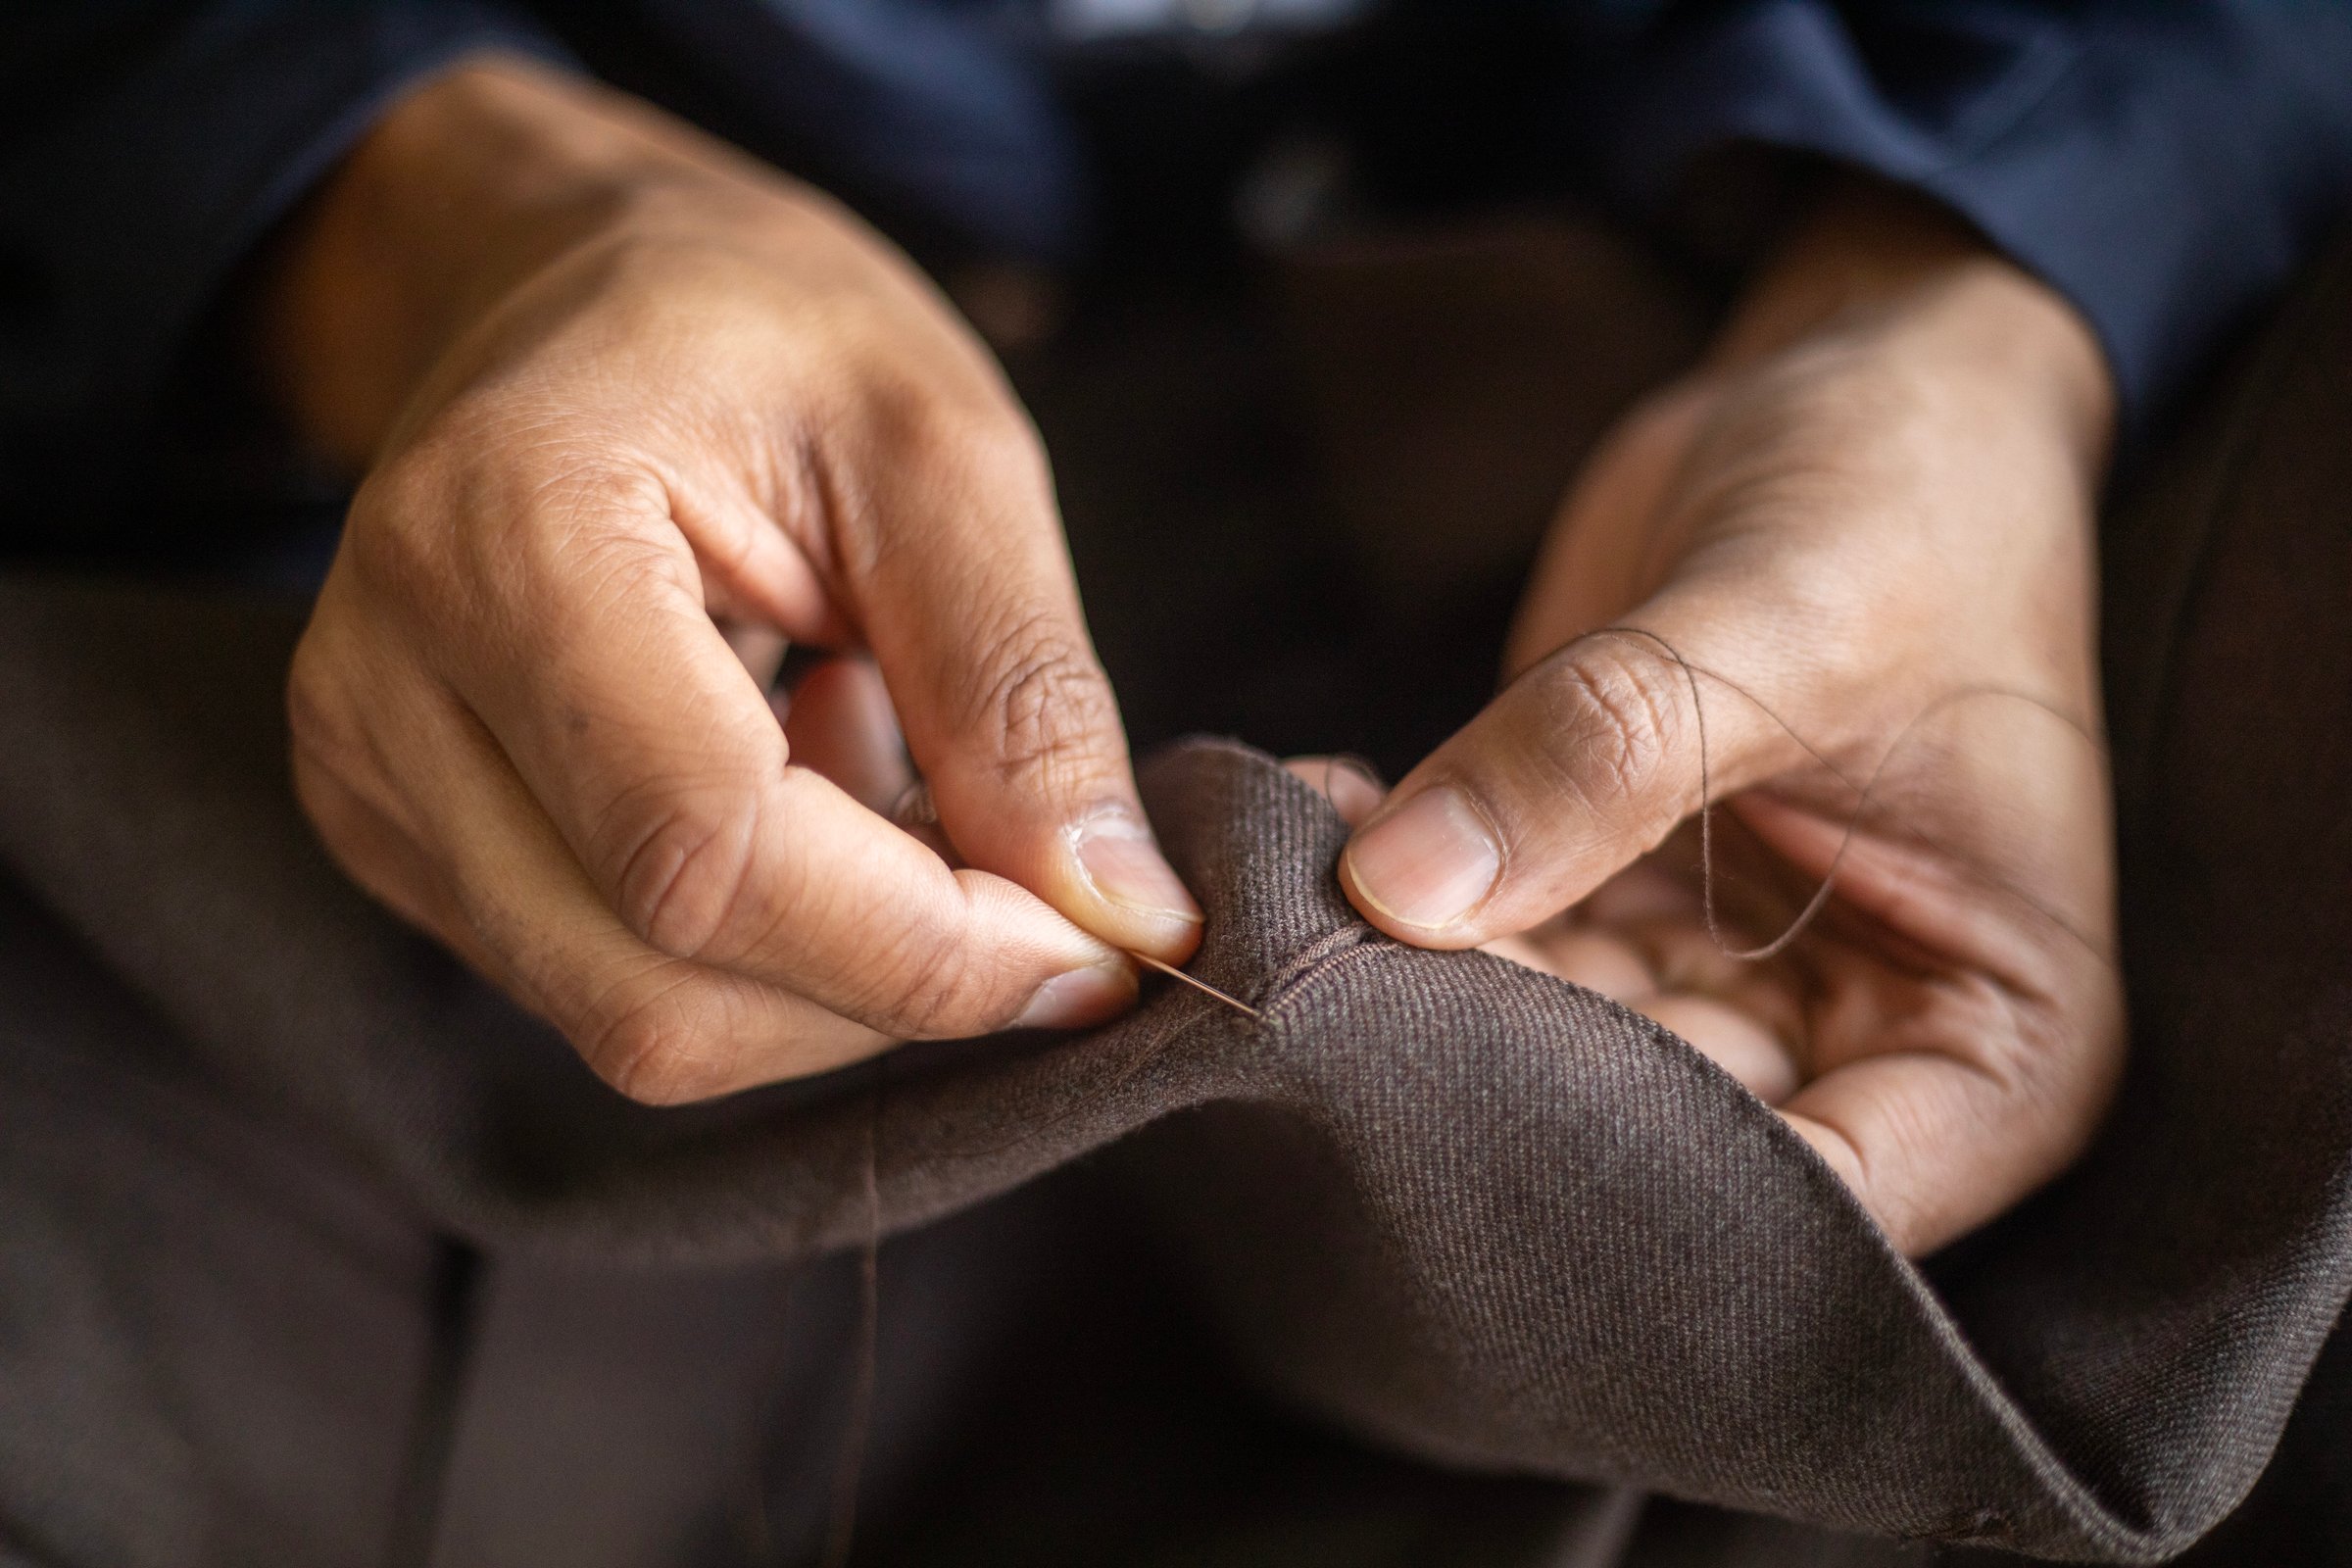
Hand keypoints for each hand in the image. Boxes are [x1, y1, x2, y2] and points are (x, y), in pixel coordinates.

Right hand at [267, 59, 1199, 1102]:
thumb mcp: (940, 448)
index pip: (710, 854)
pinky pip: (613, 988)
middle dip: (893, 974)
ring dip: (832, 959)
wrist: (571, 291)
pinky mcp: (398, 842)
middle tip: (1007, 835)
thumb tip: (1122, 918)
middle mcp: (382, 689)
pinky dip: (766, 944)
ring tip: (869, 743)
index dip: (927, 947)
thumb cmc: (762, 330)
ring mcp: (367, 781)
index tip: (1100, 948)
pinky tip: (791, 779)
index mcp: (502, 539)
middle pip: (664, 986)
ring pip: (641, 1022)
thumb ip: (1023, 689)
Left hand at [1330, 185, 2124, 1253]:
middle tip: (1337, 991)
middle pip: (1654, 1138)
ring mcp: (1721, 976)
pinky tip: (1310, 825)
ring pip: (1543, 1046)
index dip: (1648, 1188)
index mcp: (1997, 1044)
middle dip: (1492, 1075)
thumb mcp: (1791, 614)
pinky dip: (1396, 892)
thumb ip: (1611, 755)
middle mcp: (1853, 1043)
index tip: (1472, 1103)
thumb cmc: (1911, 501)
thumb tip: (1405, 892)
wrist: (1863, 386)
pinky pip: (1488, 938)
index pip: (1825, 1214)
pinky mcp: (1609, 898)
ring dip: (1415, 981)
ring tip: (1292, 895)